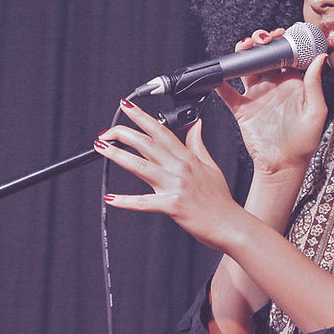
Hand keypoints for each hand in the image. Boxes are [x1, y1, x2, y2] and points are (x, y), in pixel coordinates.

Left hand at [95, 100, 243, 251]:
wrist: (231, 225)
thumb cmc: (220, 201)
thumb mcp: (211, 167)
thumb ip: (198, 145)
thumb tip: (196, 125)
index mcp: (187, 158)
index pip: (161, 131)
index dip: (142, 117)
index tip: (127, 107)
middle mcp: (180, 168)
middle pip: (147, 144)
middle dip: (123, 133)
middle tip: (105, 132)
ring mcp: (176, 186)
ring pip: (141, 166)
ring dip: (118, 156)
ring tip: (102, 149)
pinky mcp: (172, 205)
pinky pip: (144, 202)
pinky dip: (126, 201)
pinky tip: (111, 198)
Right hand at [215, 28, 329, 175]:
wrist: (284, 165)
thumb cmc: (304, 142)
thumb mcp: (316, 111)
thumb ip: (314, 84)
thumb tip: (320, 57)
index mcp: (292, 83)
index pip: (286, 55)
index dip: (282, 41)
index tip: (280, 34)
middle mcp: (273, 86)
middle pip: (263, 56)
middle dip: (261, 42)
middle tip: (261, 38)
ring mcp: (256, 96)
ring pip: (246, 68)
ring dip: (243, 54)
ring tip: (244, 47)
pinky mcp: (242, 109)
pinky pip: (228, 93)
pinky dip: (221, 83)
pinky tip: (219, 75)